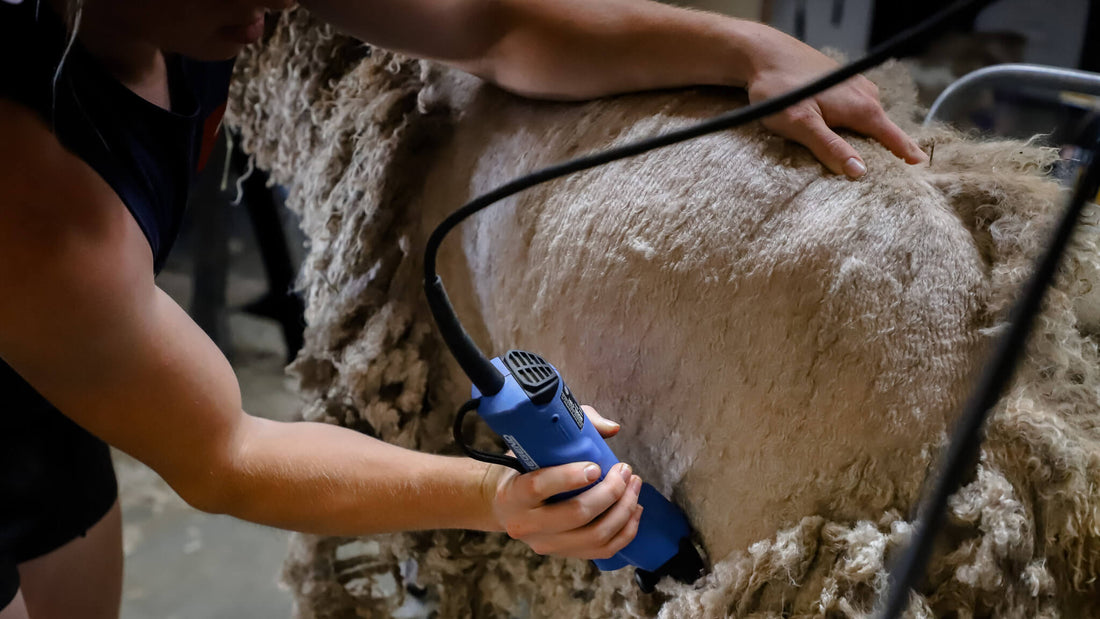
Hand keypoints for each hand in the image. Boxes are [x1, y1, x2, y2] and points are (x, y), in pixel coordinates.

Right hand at [484, 406, 643, 559]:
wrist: (504, 505)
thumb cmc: (524, 468)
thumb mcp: (535, 444)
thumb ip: (572, 428)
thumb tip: (612, 428)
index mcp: (512, 494)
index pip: (538, 487)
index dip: (569, 477)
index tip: (596, 466)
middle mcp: (526, 525)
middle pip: (576, 514)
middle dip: (610, 492)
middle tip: (625, 470)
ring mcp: (546, 544)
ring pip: (594, 535)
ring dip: (623, 510)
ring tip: (634, 486)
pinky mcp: (564, 554)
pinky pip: (603, 550)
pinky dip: (625, 531)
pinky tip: (635, 510)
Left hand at [742, 24, 927, 177]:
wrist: (764, 54)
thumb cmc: (780, 89)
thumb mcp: (801, 124)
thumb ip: (830, 147)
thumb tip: (859, 171)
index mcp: (862, 108)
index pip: (894, 137)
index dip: (907, 154)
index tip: (922, 168)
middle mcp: (865, 95)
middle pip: (883, 131)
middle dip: (887, 151)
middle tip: (892, 175)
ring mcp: (855, 87)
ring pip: (869, 120)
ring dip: (869, 137)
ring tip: (870, 159)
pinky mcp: (842, 84)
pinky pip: (857, 109)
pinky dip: (856, 124)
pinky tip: (846, 133)